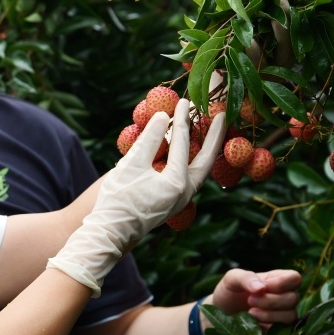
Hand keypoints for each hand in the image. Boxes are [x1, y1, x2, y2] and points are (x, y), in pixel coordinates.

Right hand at [93, 98, 225, 245]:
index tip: (184, 101)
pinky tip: (188, 152)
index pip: (183, 144)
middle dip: (215, 137)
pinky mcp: (172, 203)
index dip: (182, 120)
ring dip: (205, 149)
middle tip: (223, 115)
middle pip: (207, 160)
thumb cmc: (118, 199)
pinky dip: (193, 161)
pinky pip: (189, 177)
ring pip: (200, 170)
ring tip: (210, 131)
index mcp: (178, 183)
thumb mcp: (131, 164)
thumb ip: (150, 138)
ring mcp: (180, 200)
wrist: (109, 234)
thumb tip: (164, 115)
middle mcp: (185, 193)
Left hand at [209, 269, 301, 324]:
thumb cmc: (229, 292)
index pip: (295, 278)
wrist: (221, 315)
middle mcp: (284, 297)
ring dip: (269, 315)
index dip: (281, 283)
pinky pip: (284, 333)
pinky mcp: (278, 333)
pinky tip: (254, 324)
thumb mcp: (232, 279)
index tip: (262, 287)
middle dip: (270, 301)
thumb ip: (246, 278)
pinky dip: (268, 328)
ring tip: (251, 313)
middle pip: (293, 298)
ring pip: (291, 316)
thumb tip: (261, 288)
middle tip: (250, 301)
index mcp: (277, 280)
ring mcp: (283, 316)